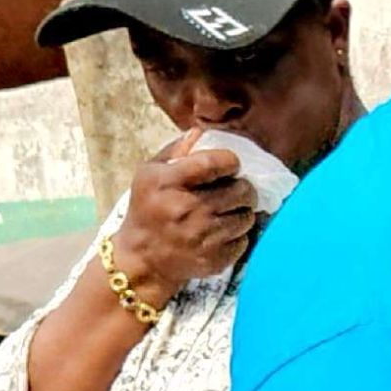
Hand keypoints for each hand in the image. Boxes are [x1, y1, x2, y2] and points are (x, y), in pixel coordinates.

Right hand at [111, 133, 258, 303]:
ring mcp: (203, 236)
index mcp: (168, 183)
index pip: (214, 163)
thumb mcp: (149, 174)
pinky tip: (224, 232)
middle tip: (238, 189)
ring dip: (243, 211)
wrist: (143, 259)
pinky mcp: (214, 258)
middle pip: (239, 190)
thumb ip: (176, 151)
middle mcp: (187, 209)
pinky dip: (238, 235)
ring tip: (230, 211)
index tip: (232, 164)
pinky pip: (244, 240)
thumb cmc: (147, 209)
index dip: (231, 161)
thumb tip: (202, 131)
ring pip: (246, 216)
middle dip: (243, 187)